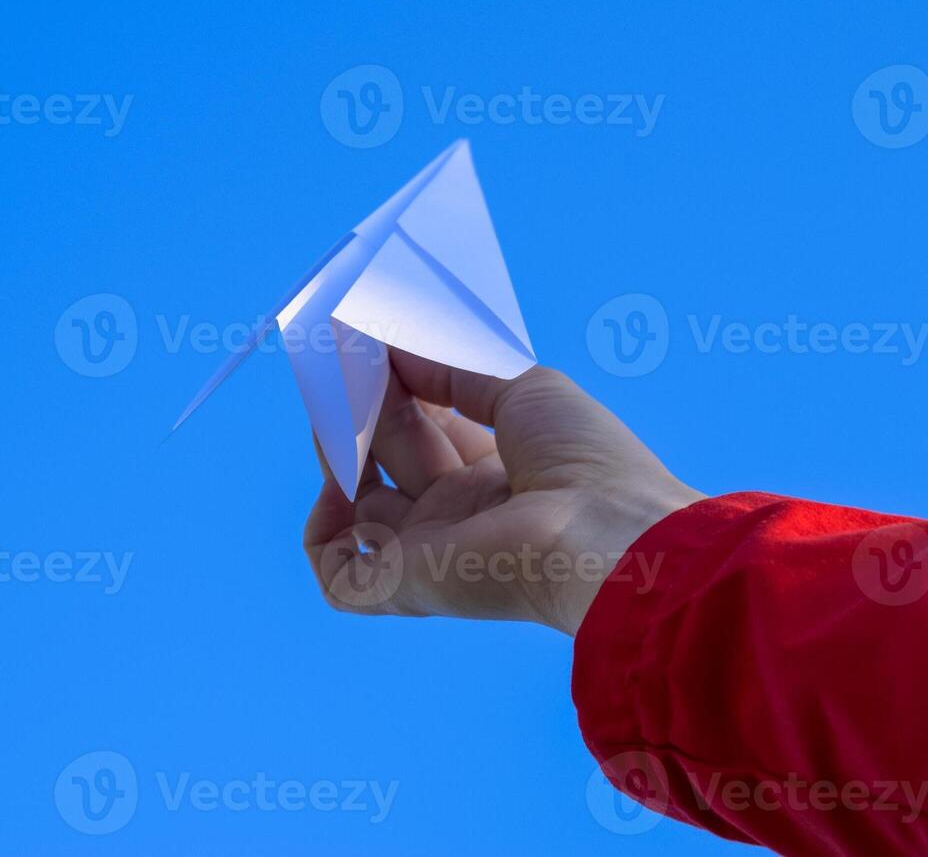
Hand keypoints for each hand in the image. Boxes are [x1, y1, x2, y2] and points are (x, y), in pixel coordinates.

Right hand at [303, 349, 703, 635]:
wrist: (605, 535)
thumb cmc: (584, 460)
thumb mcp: (520, 387)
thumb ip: (451, 364)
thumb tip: (393, 341)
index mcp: (497, 472)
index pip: (430, 427)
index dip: (399, 388)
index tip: (375, 346)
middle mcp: (461, 512)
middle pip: (390, 457)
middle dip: (366, 407)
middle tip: (347, 363)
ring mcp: (430, 551)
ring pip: (358, 505)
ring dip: (339, 454)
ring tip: (339, 410)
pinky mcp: (405, 586)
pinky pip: (338, 575)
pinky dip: (322, 532)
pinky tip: (336, 485)